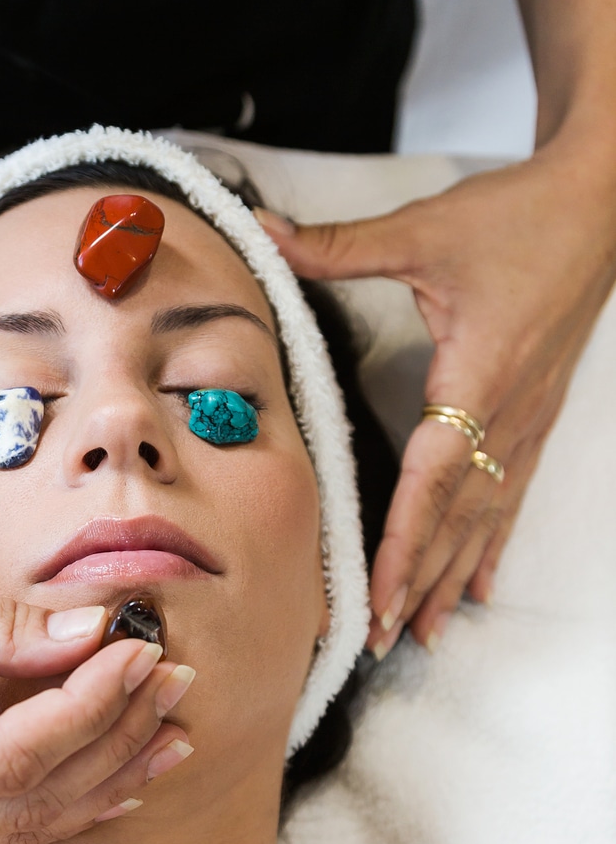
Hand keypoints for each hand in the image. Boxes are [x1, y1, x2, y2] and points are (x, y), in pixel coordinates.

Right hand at [0, 535, 193, 843]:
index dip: (86, 710)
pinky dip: (57, 790)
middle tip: (176, 678)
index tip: (138, 653)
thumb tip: (93, 635)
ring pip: (16, 824)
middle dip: (111, 741)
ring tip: (172, 725)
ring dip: (99, 773)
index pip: (7, 759)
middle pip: (24, 803)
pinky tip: (117, 769)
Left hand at [258, 145, 615, 650]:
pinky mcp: (537, 415)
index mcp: (478, 380)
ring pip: (488, 516)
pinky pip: (512, 493)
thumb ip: (337, 244)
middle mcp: (508, 415)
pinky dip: (492, 543)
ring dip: (455, 576)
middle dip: (423, 581)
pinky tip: (482, 584)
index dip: (407, 546)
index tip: (382, 599)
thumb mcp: (423, 228)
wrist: (600, 204)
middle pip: (461, 517)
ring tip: (427, 633)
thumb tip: (261, 232)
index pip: (434, 482)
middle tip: (384, 639)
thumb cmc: (516, 216)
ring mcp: (529, 421)